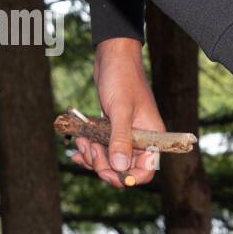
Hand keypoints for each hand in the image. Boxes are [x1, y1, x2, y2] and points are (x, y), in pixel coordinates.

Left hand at [71, 38, 165, 187]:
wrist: (113, 56)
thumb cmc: (122, 78)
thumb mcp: (120, 110)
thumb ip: (120, 139)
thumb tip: (119, 168)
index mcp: (152, 137)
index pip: (146, 170)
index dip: (128, 177)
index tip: (108, 172)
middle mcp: (141, 139)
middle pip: (124, 168)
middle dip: (104, 164)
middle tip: (90, 151)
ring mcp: (126, 135)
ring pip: (110, 160)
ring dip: (93, 157)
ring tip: (82, 141)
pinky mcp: (112, 129)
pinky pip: (102, 148)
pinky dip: (89, 150)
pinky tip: (79, 145)